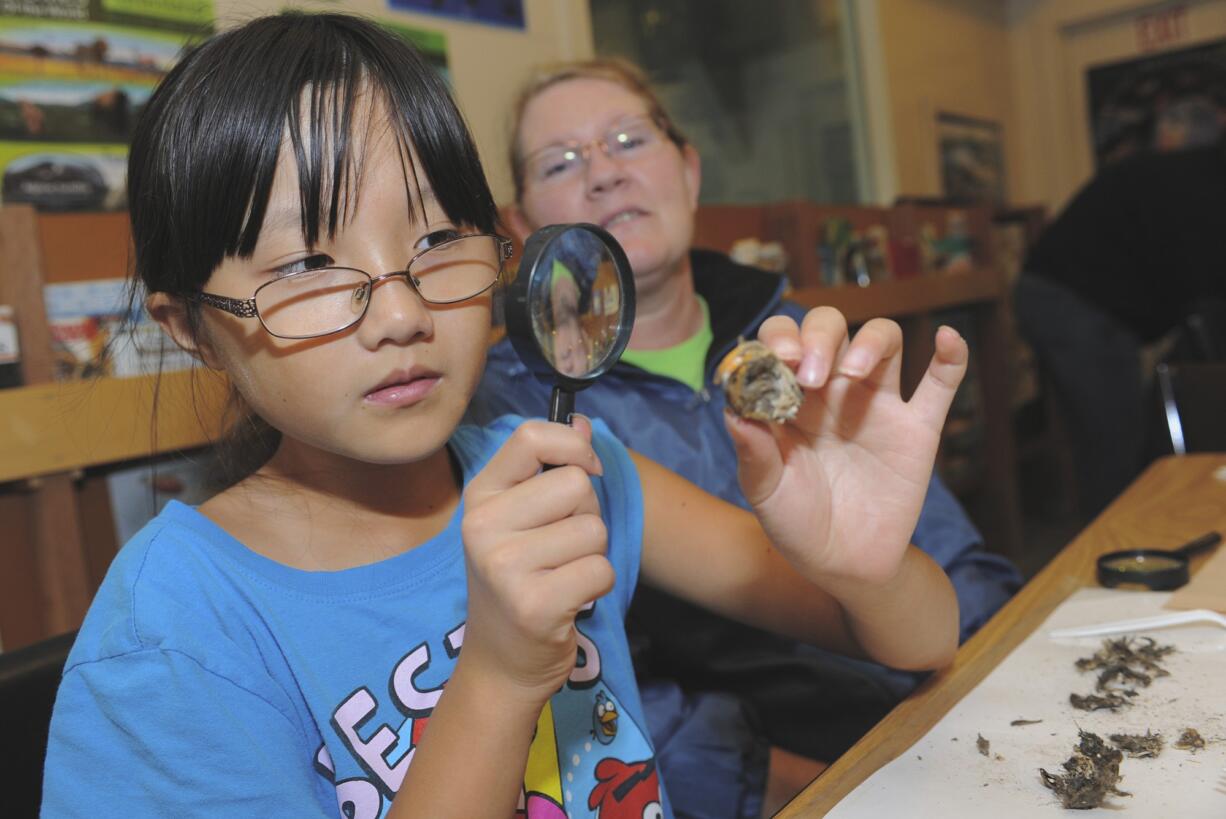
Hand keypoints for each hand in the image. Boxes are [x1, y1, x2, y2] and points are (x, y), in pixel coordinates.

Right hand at [459, 418, 613, 704]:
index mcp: (480, 496)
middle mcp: (482, 526)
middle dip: (587, 514)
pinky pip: (600, 569)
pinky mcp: (532, 604)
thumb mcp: (521, 519)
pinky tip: (569, 600)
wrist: (500, 662)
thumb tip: (583, 423)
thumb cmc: (519, 581)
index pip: (531, 436)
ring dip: (592, 554)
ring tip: (561, 575)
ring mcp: (503, 566)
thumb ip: (550, 469)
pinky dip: (597, 585)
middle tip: (561, 547)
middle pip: (577, 484)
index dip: (573, 446)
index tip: (585, 470)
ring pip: (593, 529)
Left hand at [724, 308, 967, 585]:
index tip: (777, 361)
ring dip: (869, 341)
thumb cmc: (796, 522)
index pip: (782, 342)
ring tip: (852, 372)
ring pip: (882, 341)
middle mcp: (832, 390)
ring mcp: (877, 405)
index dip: (779, 339)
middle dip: (819, 338)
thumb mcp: (765, 491)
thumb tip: (733, 411)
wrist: (843, 563)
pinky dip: (950, 358)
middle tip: (809, 374)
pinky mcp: (917, 429)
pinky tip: (947, 338)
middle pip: (830, 330)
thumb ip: (753, 452)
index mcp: (789, 396)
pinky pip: (940, 385)